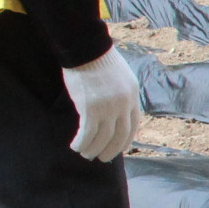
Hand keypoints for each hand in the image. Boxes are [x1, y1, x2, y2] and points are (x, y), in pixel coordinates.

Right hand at [61, 47, 142, 162]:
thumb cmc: (98, 60)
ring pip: (102, 137)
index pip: (133, 125)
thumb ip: (120, 94)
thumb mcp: (120, 77)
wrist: (86, 49)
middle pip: (120, 135)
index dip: (126, 140)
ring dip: (93, 149)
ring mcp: (108, 107)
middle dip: (111, 150)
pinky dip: (82, 142)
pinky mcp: (90, 108)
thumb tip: (115, 111)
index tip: (120, 148)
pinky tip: (75, 146)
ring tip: (86, 154)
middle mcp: (123, 104)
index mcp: (132, 96)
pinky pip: (87, 132)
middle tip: (102, 158)